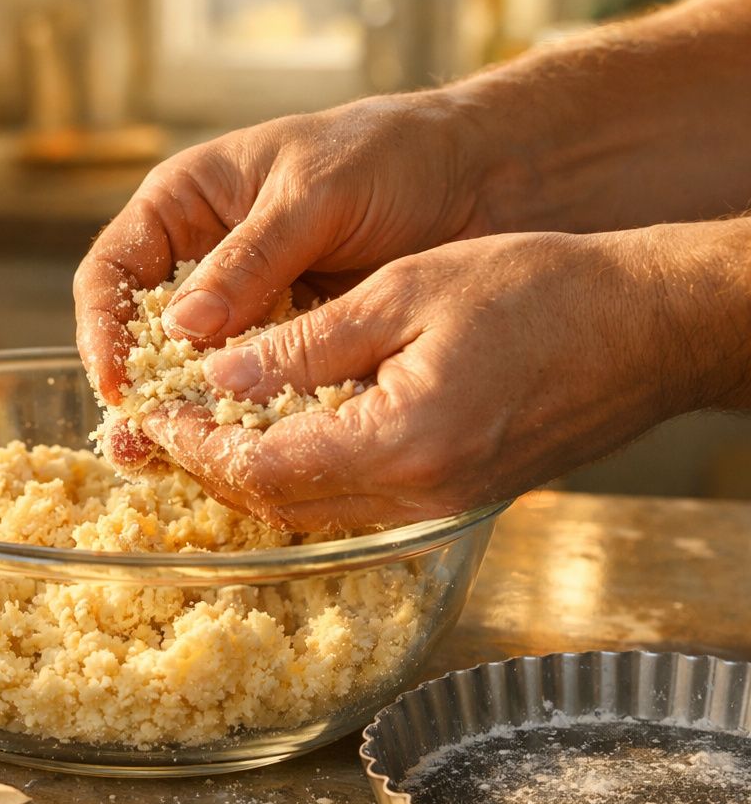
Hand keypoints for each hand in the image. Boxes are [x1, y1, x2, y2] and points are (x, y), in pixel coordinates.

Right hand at [74, 92, 493, 411]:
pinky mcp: (289, 346)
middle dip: (135, 386)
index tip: (117, 379)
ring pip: (193, 370)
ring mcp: (246, 310)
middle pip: (140, 332)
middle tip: (136, 439)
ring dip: (183, 414)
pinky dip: (243, 419)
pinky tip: (239, 451)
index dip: (102, 326)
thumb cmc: (392, 154)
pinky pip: (252, 387)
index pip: (114, 270)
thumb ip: (252, 258)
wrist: (484, 176)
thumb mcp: (315, 193)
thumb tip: (181, 328)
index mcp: (186, 204)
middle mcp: (204, 261)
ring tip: (172, 461)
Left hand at [141, 223, 750, 530]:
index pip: (262, 471)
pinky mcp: (455, 497)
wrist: (650, 326)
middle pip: (280, 507)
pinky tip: (281, 434)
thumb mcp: (406, 291)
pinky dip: (306, 475)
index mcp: (400, 445)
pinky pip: (357, 503)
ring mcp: (439, 506)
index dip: (195, 447)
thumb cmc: (540, 291)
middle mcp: (416, 496)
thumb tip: (221, 374)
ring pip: (315, 512)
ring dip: (254, 477)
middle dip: (211, 469)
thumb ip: (306, 343)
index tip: (152, 416)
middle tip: (164, 426)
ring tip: (207, 429)